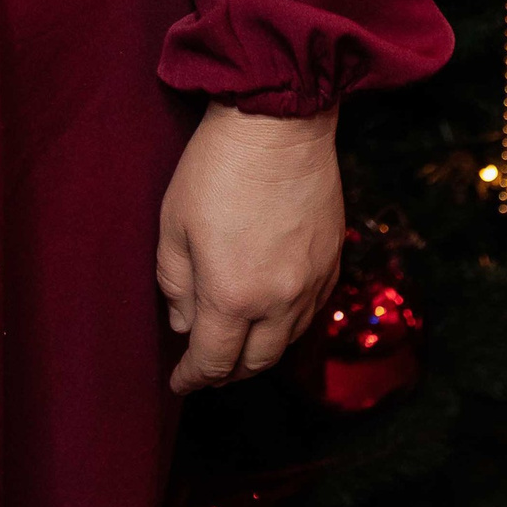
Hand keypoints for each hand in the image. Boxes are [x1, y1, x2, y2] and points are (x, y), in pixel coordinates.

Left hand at [156, 102, 342, 395]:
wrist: (279, 123)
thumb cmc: (216, 167)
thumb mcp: (174, 223)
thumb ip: (175, 282)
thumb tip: (184, 322)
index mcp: (233, 295)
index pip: (213, 360)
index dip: (194, 378)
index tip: (179, 383)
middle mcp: (278, 302)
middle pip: (254, 363)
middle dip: (226, 373)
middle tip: (206, 369)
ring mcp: (312, 284)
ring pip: (286, 343)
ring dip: (259, 352)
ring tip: (236, 345)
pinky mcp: (332, 262)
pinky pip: (310, 313)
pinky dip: (286, 326)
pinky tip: (270, 314)